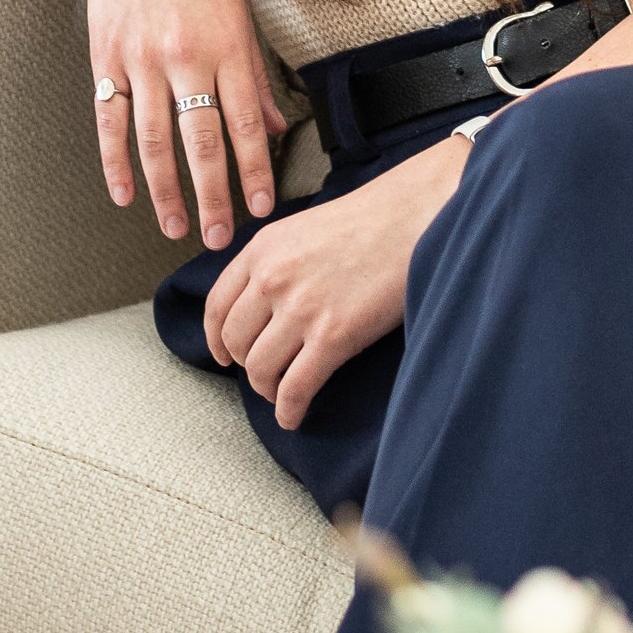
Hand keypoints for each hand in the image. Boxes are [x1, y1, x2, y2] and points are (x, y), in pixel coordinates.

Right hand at [88, 0, 288, 246]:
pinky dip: (115, 163)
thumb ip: (256, 77)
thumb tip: (277, 130)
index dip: (255, 171)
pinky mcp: (106, 60)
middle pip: (201, 141)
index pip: (246, 123)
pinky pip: (110, 122)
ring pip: (154, 141)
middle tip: (219, 238)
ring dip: (166, 191)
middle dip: (213, 196)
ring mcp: (141, 60)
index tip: (264, 208)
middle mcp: (185, 57)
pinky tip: (125, 195)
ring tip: (175, 227)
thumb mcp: (240, 15)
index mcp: (227, 46)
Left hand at [205, 139, 467, 430]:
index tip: (224, 356)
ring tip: (282, 394)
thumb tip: (263, 306)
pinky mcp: (333, 336)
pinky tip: (294, 416)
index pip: (218, 306)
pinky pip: (296, 387)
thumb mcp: (304, 228)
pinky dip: (289, 409)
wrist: (416, 216)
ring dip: (267, 390)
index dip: (216, 340)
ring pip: (260, 369)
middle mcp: (272, 279)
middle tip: (265, 374)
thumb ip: (276, 262)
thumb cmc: (372, 220)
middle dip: (247, 366)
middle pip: (236, 342)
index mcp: (262, 249)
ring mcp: (301, 309)